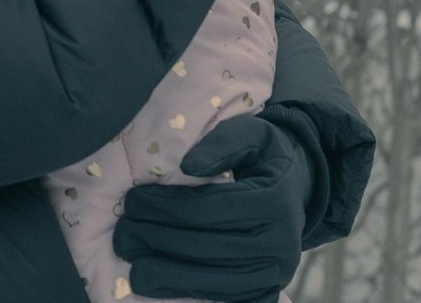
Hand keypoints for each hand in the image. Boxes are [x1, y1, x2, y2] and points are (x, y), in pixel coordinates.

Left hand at [112, 108, 320, 302]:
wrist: (298, 190)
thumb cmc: (264, 157)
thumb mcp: (251, 134)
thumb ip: (221, 142)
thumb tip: (187, 165)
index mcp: (274, 200)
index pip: (208, 208)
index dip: (165, 207)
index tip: (132, 202)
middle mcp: (281, 242)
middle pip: (207, 246)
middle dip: (158, 241)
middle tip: (122, 235)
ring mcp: (276, 273)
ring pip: (214, 281)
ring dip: (168, 276)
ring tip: (134, 268)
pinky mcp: (267, 291)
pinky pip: (226, 299)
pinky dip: (190, 295)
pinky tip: (160, 286)